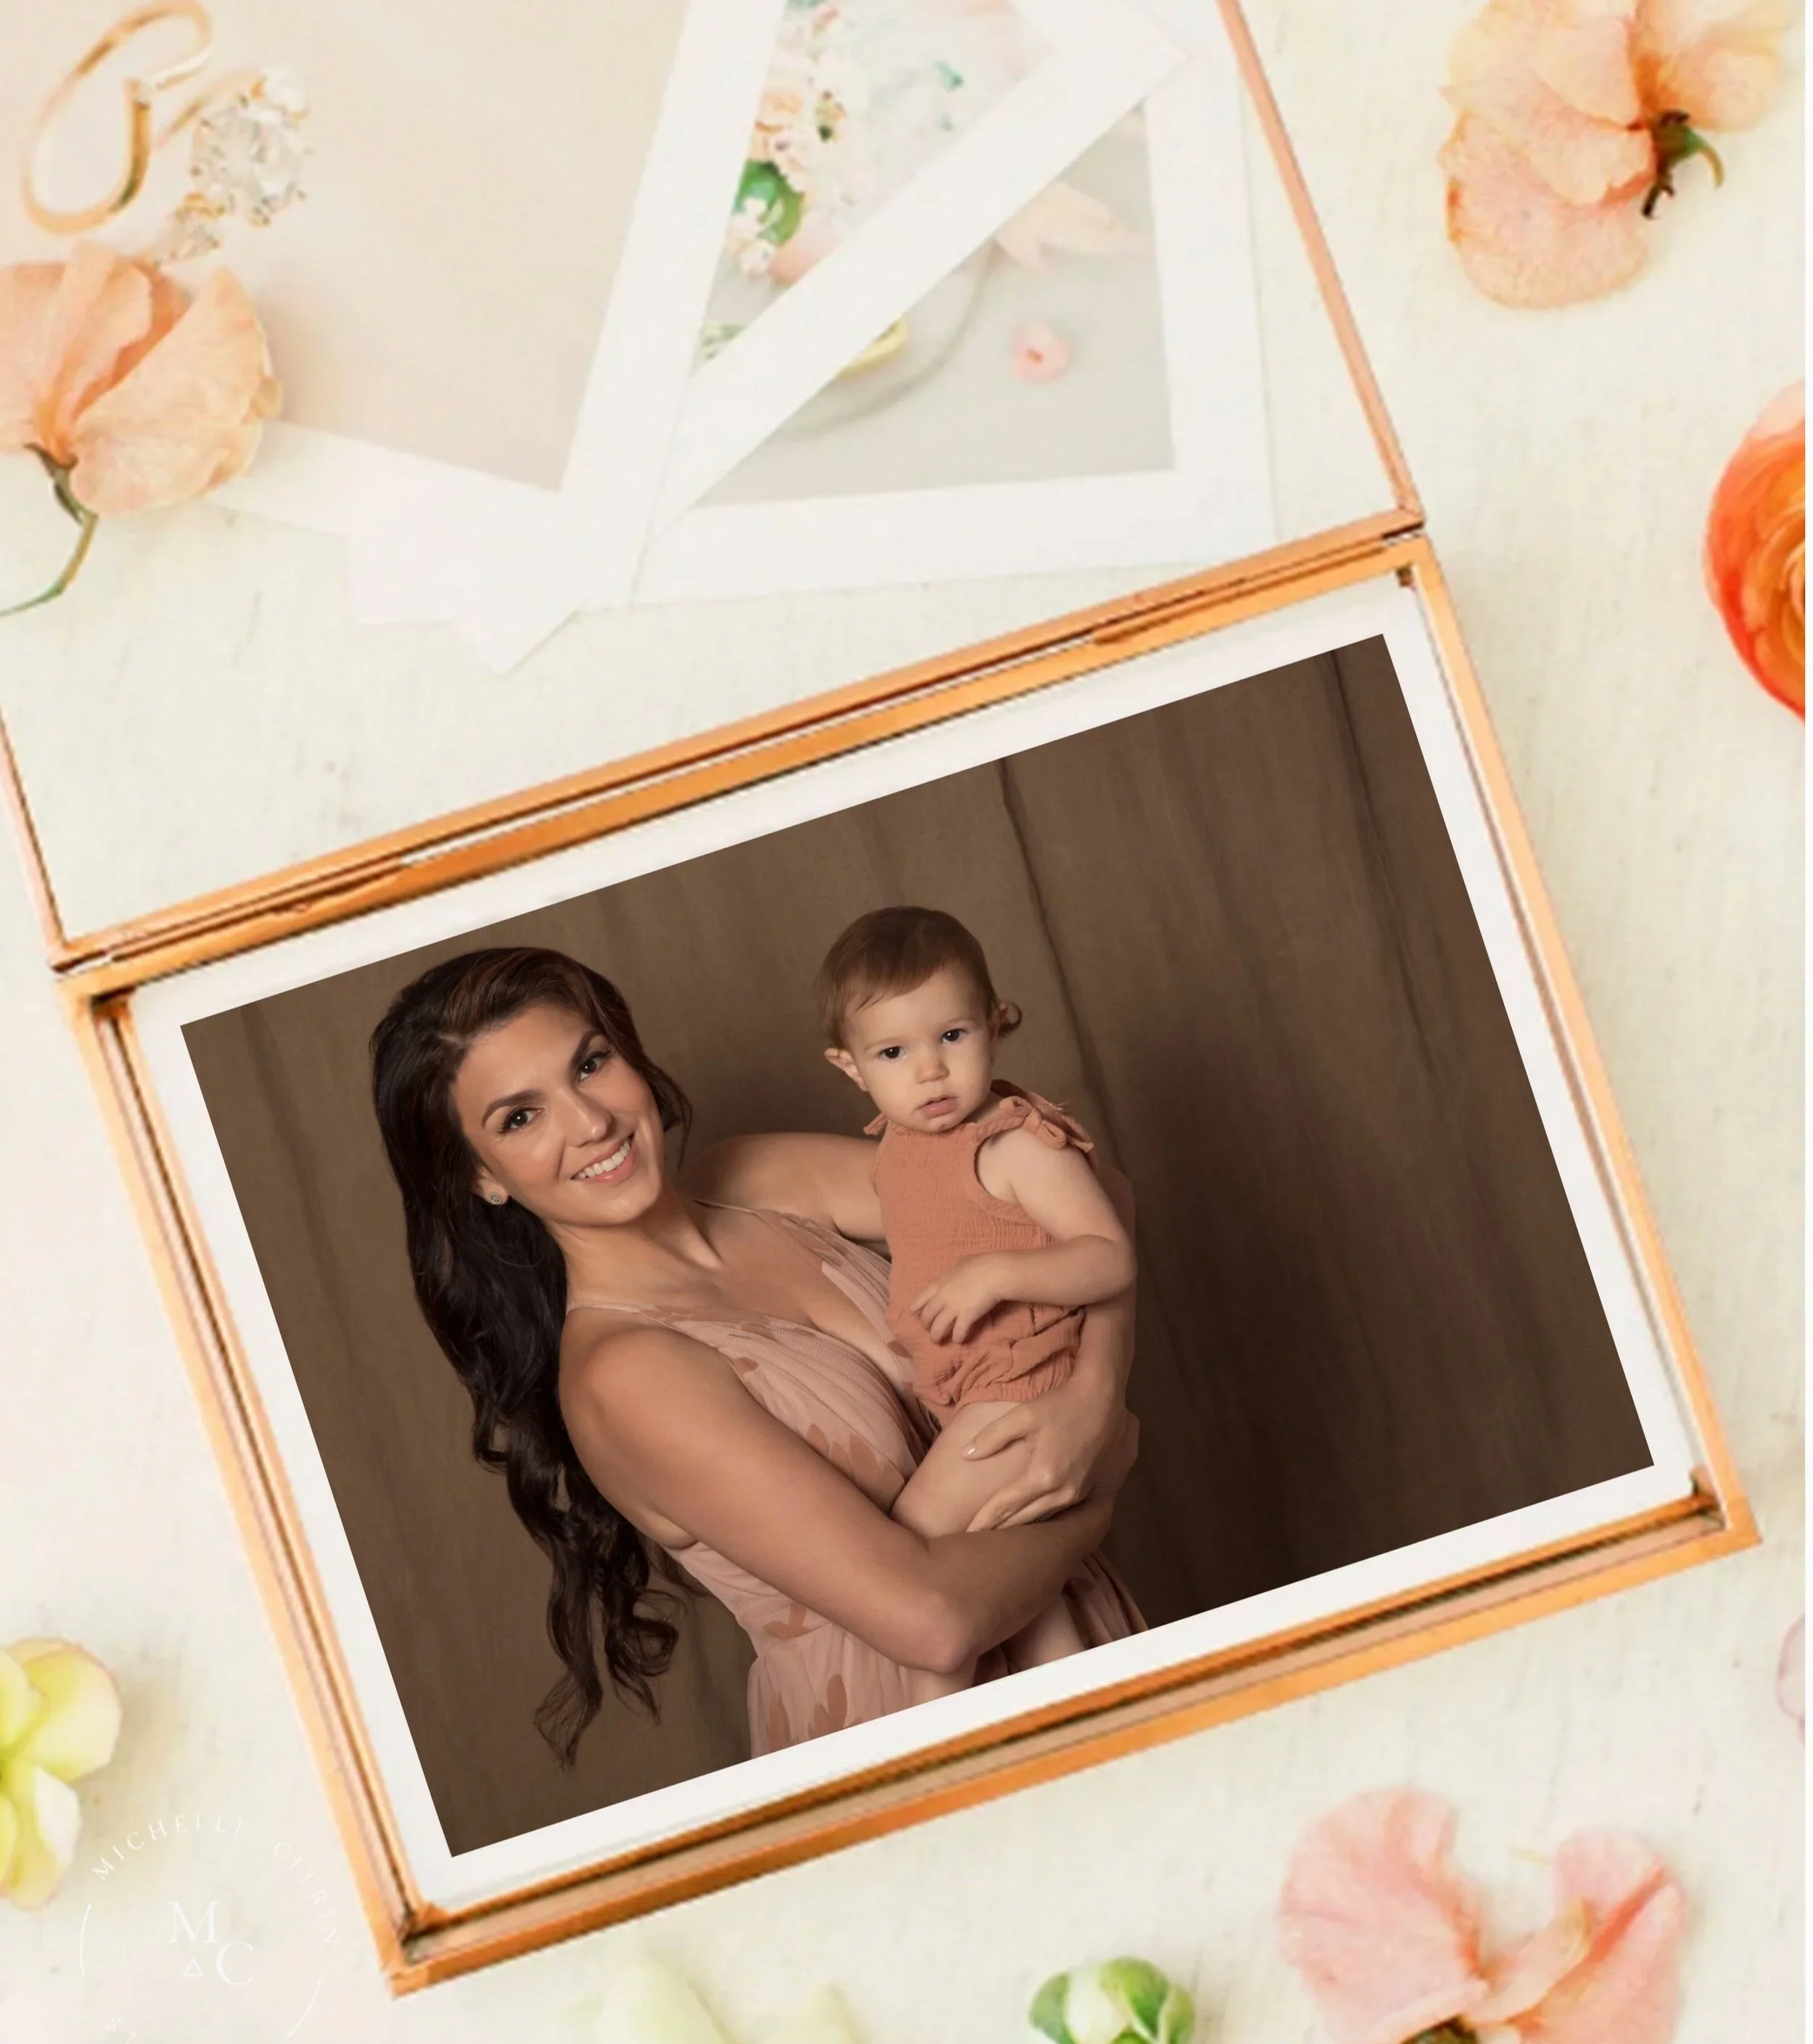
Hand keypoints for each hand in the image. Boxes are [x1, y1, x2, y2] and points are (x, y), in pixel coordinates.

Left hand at [911, 1255, 1004, 1344]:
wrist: (994, 1273)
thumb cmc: (980, 1264)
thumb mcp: (961, 1263)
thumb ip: (953, 1273)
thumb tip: (955, 1274)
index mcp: (940, 1283)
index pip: (922, 1297)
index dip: (915, 1306)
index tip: (911, 1313)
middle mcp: (943, 1297)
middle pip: (927, 1315)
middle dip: (925, 1324)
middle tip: (928, 1329)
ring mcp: (953, 1308)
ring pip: (938, 1327)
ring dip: (936, 1335)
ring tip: (937, 1341)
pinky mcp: (966, 1317)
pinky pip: (958, 1332)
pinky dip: (957, 1338)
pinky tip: (958, 1341)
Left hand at [961, 1370, 1134, 1530]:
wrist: (1103, 1401)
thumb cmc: (1061, 1404)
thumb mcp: (1023, 1415)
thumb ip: (992, 1436)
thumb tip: (965, 1455)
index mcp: (1043, 1475)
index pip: (1005, 1505)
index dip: (983, 1521)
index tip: (963, 1535)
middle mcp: (1061, 1492)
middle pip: (1021, 1520)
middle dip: (996, 1531)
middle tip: (972, 1544)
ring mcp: (1075, 1495)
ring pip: (1039, 1520)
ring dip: (1016, 1529)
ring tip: (992, 1537)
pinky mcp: (1083, 1492)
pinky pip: (1053, 1513)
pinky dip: (1035, 1520)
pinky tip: (1022, 1523)